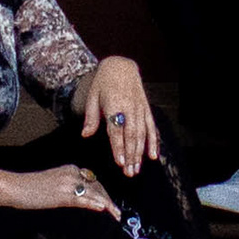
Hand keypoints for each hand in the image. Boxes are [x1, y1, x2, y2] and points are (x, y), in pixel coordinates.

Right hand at [12, 163, 117, 218]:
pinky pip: (83, 199)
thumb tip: (83, 199)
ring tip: (116, 214)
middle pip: (97, 186)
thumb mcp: (54, 183)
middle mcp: (72, 173)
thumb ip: (69, 187)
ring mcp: (68, 183)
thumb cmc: (31, 187)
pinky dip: (94, 203)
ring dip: (107, 204)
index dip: (103, 193)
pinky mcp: (62, 194)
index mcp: (70, 168)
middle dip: (108, 199)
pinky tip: (102, 209)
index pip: (93, 181)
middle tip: (117, 212)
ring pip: (94, 193)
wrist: (16, 187)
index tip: (109, 204)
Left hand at [77, 56, 152, 176]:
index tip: (120, 162)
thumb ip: (91, 118)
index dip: (119, 147)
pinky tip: (154, 155)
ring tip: (137, 169)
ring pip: (142, 134)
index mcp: (114, 104)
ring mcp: (140, 108)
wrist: (120, 66)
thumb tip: (85, 135)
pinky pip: (151, 127)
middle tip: (129, 172)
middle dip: (131, 155)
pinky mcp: (146, 109)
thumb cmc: (103, 82)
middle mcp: (129, 107)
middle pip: (131, 135)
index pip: (116, 130)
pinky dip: (154, 142)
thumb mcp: (92, 97)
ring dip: (140, 153)